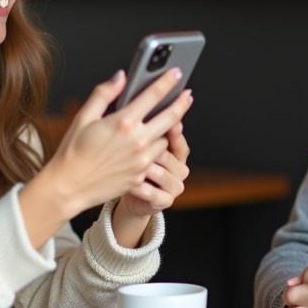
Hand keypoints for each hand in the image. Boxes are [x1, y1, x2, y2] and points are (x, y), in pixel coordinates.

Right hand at [18, 68, 192, 247]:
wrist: (68, 187)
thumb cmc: (73, 151)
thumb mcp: (84, 116)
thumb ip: (104, 93)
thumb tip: (121, 76)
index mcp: (123, 122)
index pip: (153, 95)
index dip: (167, 82)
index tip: (176, 73)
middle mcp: (137, 141)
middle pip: (171, 118)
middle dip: (181, 103)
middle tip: (188, 94)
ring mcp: (141, 161)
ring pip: (164, 140)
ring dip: (164, 131)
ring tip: (157, 125)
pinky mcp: (141, 176)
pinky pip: (156, 159)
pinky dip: (154, 151)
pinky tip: (147, 146)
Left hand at [113, 122, 190, 245]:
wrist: (130, 196)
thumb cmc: (133, 164)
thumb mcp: (142, 145)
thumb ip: (149, 128)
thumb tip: (146, 106)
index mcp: (177, 153)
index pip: (179, 140)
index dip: (174, 132)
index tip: (169, 123)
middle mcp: (180, 169)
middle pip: (168, 155)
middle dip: (152, 150)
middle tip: (136, 144)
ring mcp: (175, 186)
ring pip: (160, 173)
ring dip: (143, 168)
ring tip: (127, 162)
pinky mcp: (165, 201)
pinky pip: (152, 192)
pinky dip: (138, 187)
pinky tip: (126, 182)